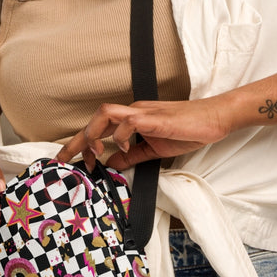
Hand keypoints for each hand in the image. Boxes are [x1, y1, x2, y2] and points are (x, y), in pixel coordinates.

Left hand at [56, 98, 231, 170]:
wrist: (214, 119)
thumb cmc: (188, 130)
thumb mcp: (154, 149)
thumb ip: (132, 155)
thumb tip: (111, 163)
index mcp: (133, 119)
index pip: (99, 127)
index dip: (81, 143)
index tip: (73, 161)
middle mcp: (134, 112)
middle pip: (96, 118)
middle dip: (76, 140)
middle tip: (63, 159)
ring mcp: (144, 113)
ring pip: (106, 114)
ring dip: (93, 134)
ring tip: (92, 153)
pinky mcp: (155, 119)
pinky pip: (130, 122)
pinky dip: (121, 136)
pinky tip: (124, 149)